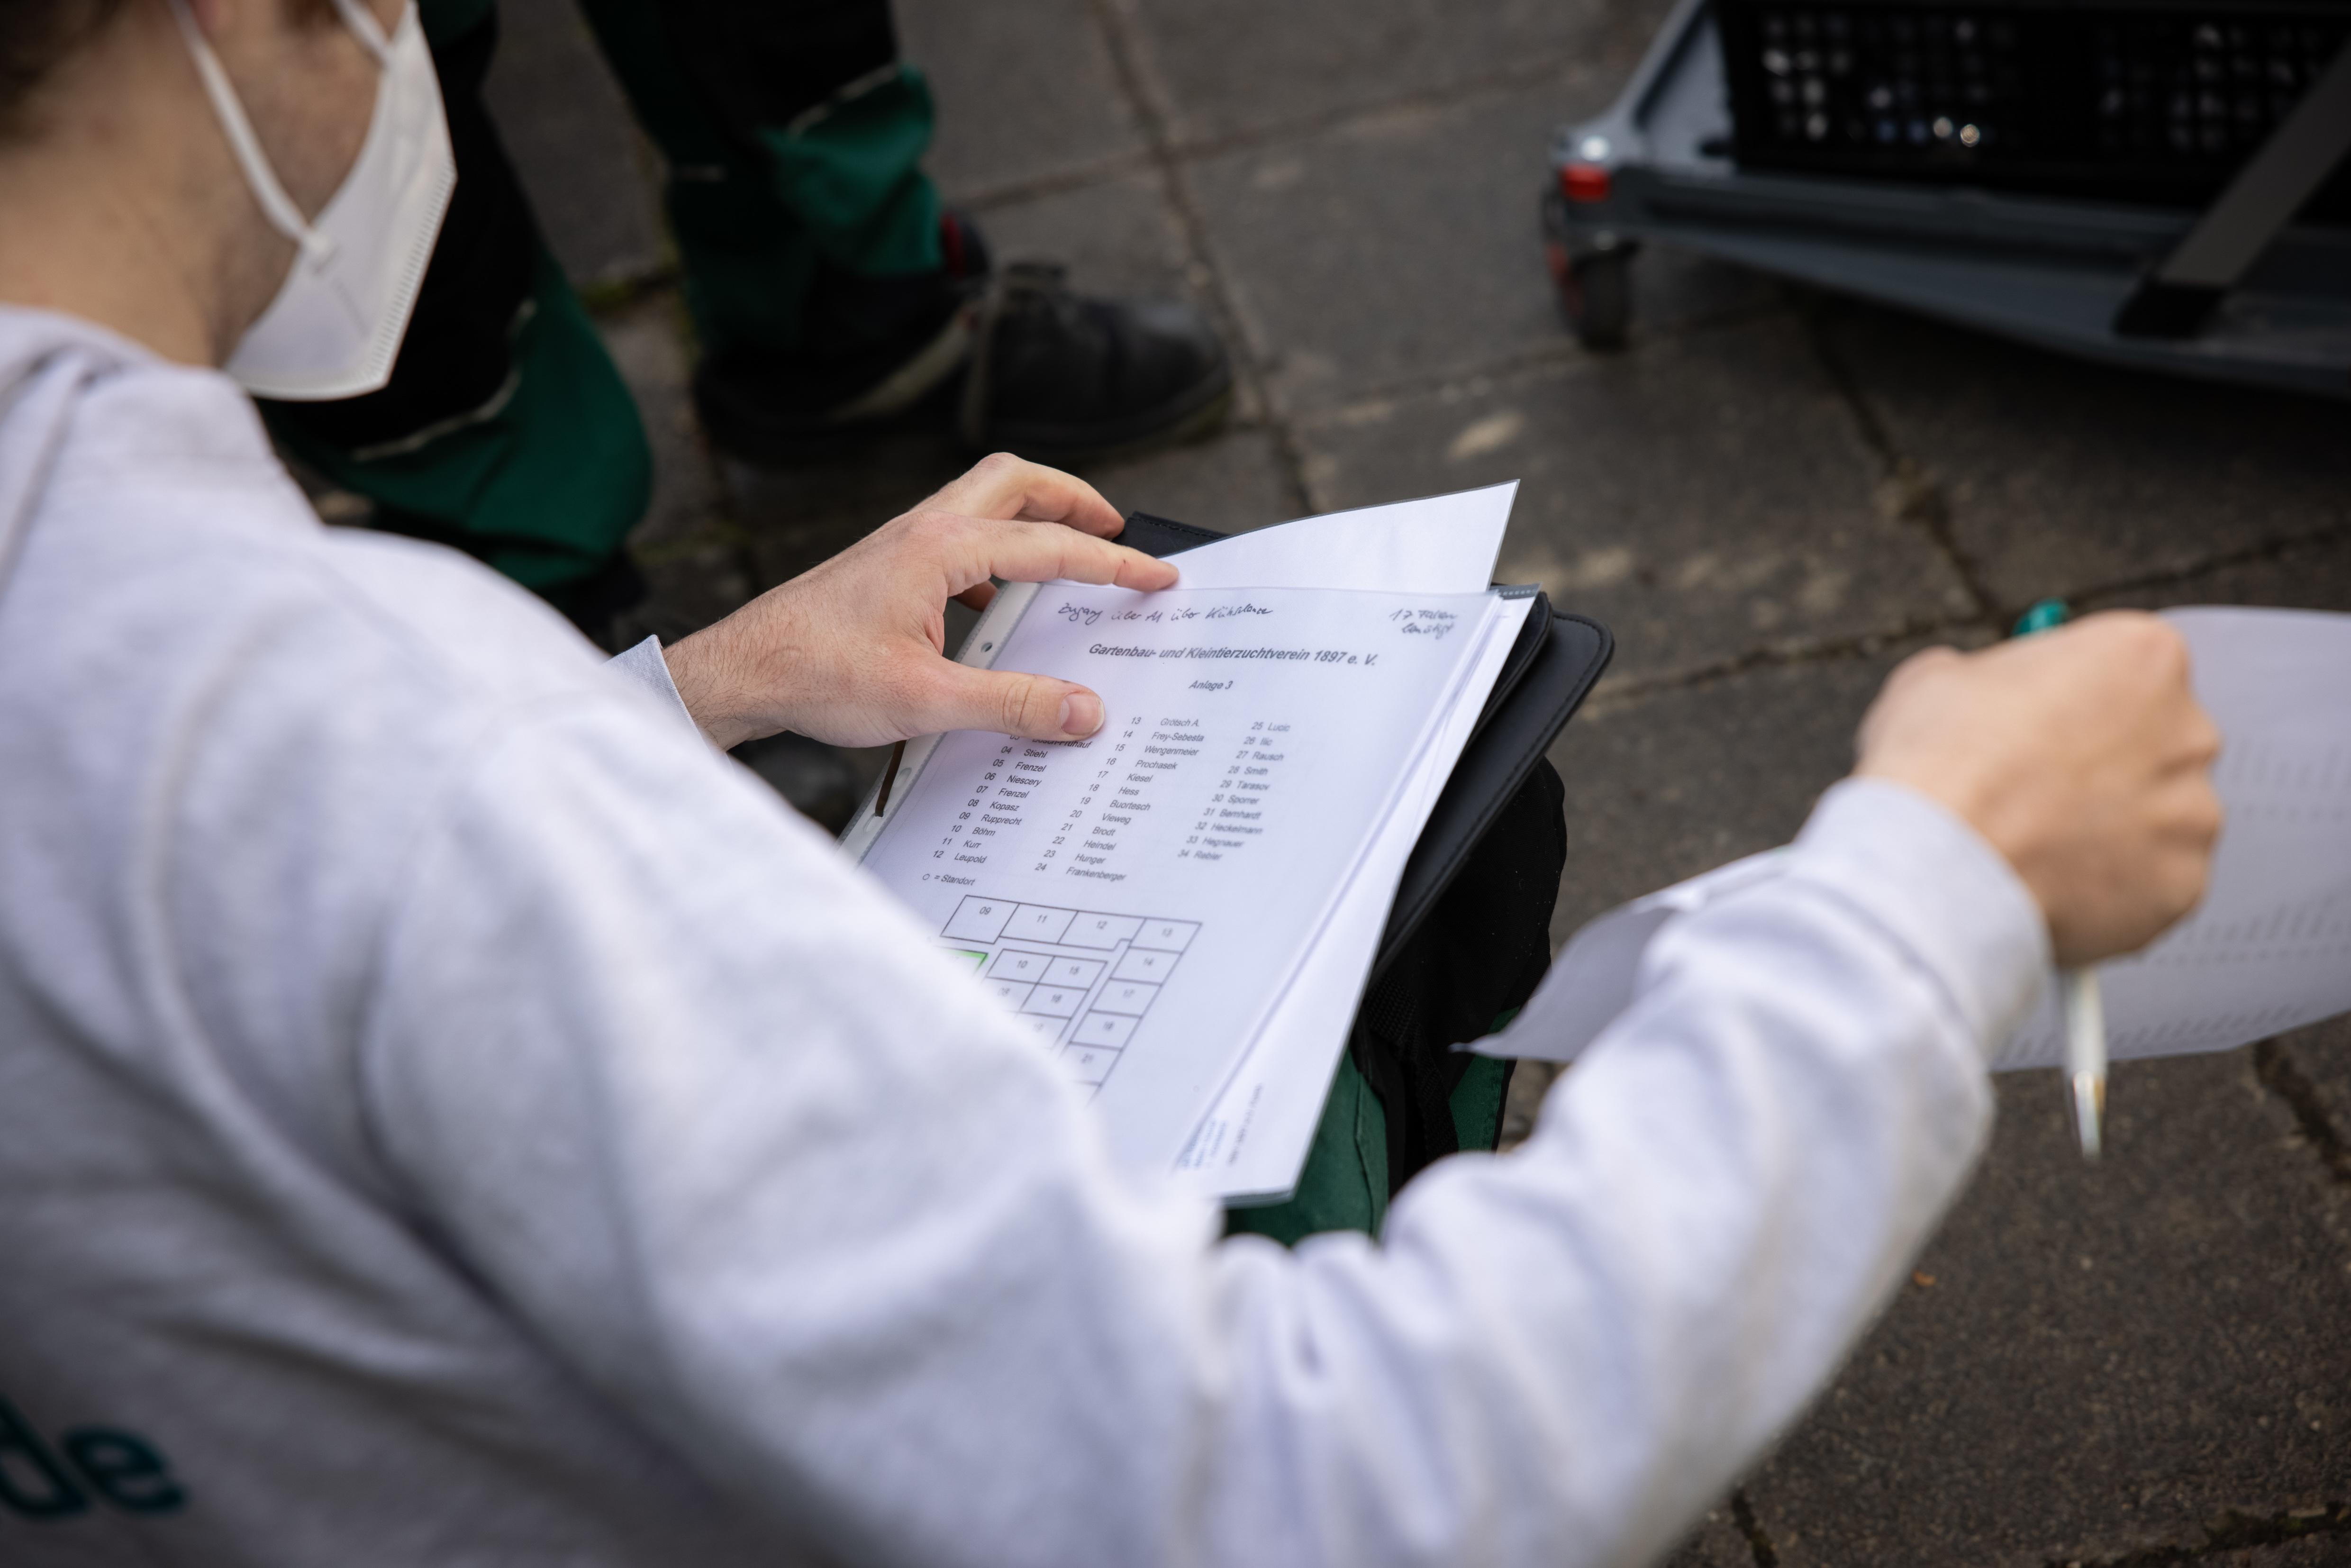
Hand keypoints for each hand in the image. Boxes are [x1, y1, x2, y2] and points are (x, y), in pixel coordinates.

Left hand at [661, 454, 1178, 750]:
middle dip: (1075, 497)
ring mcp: (901, 544)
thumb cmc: (816, 675)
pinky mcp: (886, 567)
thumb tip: (1085, 712)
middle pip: (1016, 480)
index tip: (1160, 576)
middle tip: (1118, 529)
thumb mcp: (926, 701)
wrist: (741, 671)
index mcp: (942, 549)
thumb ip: (1013, 705)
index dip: (1114, 563)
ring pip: (984, 503)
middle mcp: (923, 530)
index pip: (1052, 546)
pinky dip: (996, 556)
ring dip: (1034, 518)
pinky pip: (958, 540)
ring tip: (1071, 555)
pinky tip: (998, 609)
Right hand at [1854, 612, 2221, 965]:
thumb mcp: (1937, 678)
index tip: (2045, 722)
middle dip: (2105, 765)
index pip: (2127, 668)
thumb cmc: (1939, 766)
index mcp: (2142, 658)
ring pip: (2160, 820)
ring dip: (2112, 830)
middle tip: (2037, 788)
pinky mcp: (2182, 887)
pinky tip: (2055, 883)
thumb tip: (1984, 697)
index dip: (2075, 699)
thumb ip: (1986, 678)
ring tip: (2039, 845)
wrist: (1932, 863)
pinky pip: (2153, 885)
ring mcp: (2191, 815)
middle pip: (2155, 744)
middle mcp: (2188, 732)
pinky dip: (2113, 890)